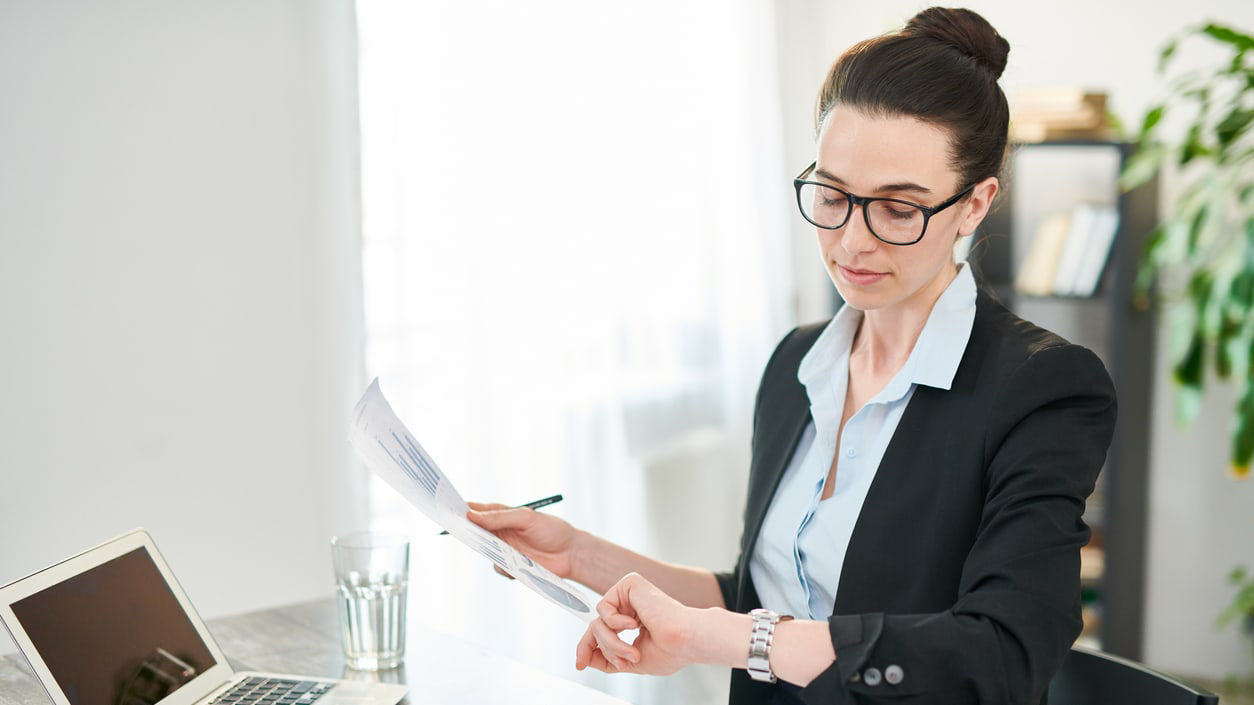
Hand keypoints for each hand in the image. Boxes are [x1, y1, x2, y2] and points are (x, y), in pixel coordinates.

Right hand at [466, 501, 578, 579]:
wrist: (571, 554)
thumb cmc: (552, 530)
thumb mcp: (526, 518)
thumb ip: (499, 517)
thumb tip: (472, 515)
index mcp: (503, 515)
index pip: (478, 511)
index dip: (463, 510)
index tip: (448, 510)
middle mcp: (501, 532)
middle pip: (476, 533)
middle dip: (468, 533)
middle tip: (461, 532)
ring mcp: (506, 550)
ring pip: (486, 553)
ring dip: (491, 552)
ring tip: (505, 552)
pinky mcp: (512, 566)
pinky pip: (499, 568)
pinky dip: (506, 568)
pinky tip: (520, 565)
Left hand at [576, 573, 697, 675]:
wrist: (685, 640)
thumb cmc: (671, 651)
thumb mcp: (631, 660)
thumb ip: (608, 657)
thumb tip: (585, 658)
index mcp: (634, 621)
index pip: (602, 632)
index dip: (588, 648)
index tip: (580, 664)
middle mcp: (631, 605)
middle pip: (596, 627)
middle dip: (604, 649)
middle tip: (621, 663)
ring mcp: (630, 594)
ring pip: (598, 621)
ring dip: (612, 642)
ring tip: (632, 651)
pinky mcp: (629, 583)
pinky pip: (603, 607)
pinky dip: (614, 622)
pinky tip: (634, 624)